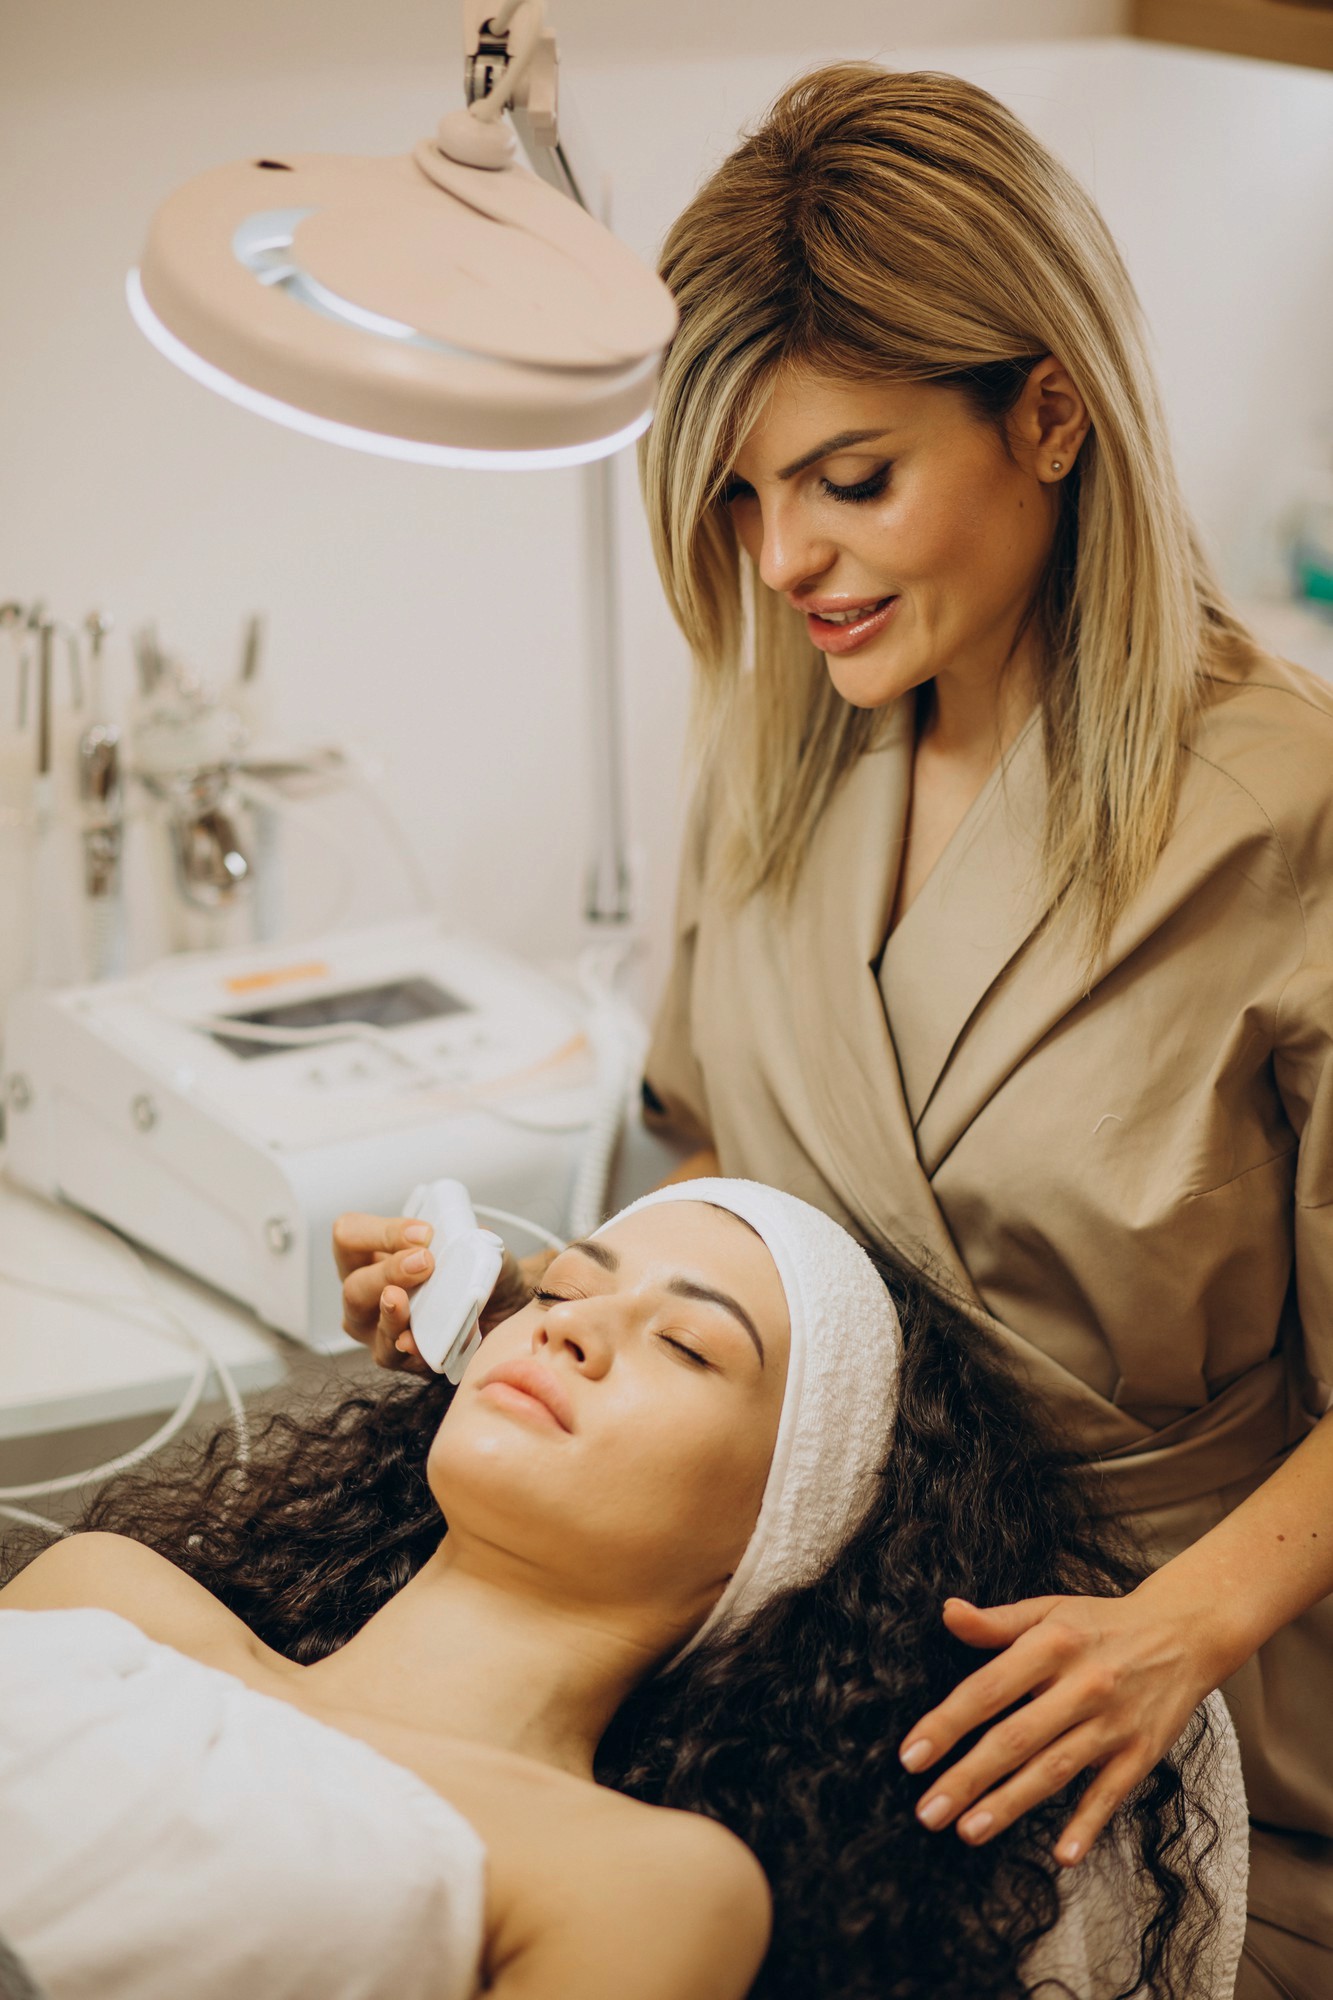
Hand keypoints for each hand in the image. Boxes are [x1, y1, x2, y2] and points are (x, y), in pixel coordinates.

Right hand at [332, 1211, 555, 1374]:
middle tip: (424, 1262)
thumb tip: (469, 1239)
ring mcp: (374, 1328)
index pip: (351, 1235)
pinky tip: (415, 1341)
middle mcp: (366, 1291)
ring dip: (388, 1310)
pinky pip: (392, 1354)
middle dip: (388, 1271)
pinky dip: (407, 1345)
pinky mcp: (395, 1358)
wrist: (502, 1312)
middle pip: (354, 1283)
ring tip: (403, 1300)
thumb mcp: (477, 1247)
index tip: (424, 1234)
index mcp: (373, 1253)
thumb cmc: (476, 1273)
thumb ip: (470, 1238)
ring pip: (364, 1322)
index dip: (382, 1232)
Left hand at [897, 1583, 1217, 1866]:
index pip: (988, 1689)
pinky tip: (1062, 1856)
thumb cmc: (1101, 1624)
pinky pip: (1110, 1794)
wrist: (1184, 1633)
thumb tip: (947, 1612)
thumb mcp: (1048, 1610)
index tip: (910, 1757)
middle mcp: (1082, 1685)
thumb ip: (996, 1622)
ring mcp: (1113, 1722)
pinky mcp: (1142, 1752)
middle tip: (927, 1812)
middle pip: (1016, 1738)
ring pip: (1055, 1770)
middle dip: (967, 1777)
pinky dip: (1087, 1825)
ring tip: (967, 1831)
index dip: (947, 1723)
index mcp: (1051, 1644)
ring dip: (1010, 1804)